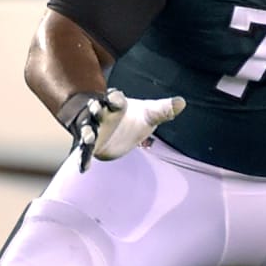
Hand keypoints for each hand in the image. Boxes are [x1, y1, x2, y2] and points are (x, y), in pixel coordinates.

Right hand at [66, 89, 185, 170]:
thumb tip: (182, 102)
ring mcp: (93, 129)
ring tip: (89, 137)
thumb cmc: (133, 117)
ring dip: (87, 132)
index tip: (113, 99)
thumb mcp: (149, 114)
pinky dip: (83, 159)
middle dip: (95, 108)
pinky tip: (84, 168)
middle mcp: (101, 114)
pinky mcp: (90, 145)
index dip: (114, 98)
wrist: (118, 131)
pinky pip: (84, 151)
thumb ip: (163, 110)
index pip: (114, 97)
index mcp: (115, 102)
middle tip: (95, 107)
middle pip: (96, 109)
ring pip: (87, 129)